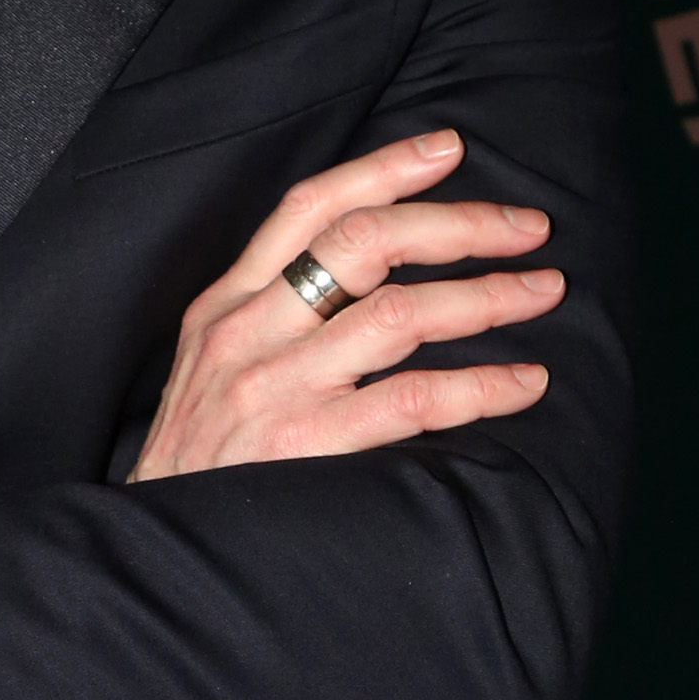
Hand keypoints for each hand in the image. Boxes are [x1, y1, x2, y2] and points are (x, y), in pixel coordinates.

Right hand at [129, 128, 563, 481]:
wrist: (154, 551)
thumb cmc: (199, 459)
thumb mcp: (212, 365)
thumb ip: (273, 316)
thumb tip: (372, 271)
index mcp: (227, 302)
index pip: (309, 207)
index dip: (383, 168)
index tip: (449, 148)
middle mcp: (250, 331)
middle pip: (364, 242)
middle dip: (458, 225)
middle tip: (528, 227)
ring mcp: (277, 387)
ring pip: (399, 313)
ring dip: (486, 297)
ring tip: (544, 292)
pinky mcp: (305, 448)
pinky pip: (411, 401)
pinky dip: (480, 387)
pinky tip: (525, 382)